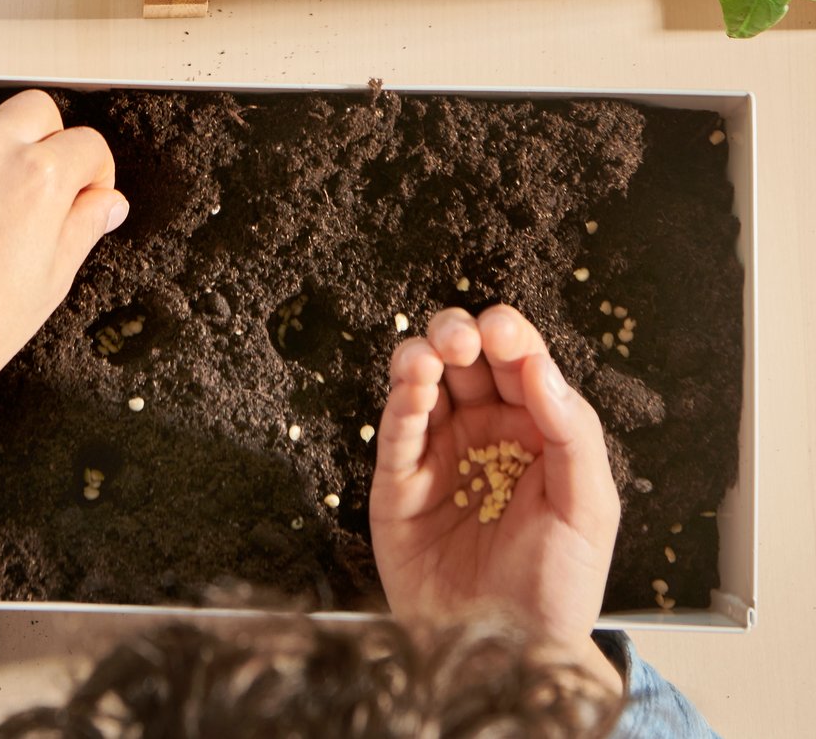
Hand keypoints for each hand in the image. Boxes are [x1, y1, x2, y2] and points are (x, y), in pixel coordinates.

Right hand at [368, 305, 621, 694]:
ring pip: (423, 380)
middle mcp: (484, 434)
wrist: (510, 657)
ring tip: (434, 355)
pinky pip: (396, 428)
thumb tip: (542, 367)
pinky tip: (413, 385)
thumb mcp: (589, 509)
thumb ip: (573, 433)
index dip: (509, 336)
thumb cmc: (557, 591)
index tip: (503, 328)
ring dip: (424, 354)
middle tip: (464, 338)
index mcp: (535, 432)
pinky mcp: (399, 481)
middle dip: (461, 335)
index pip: (519, 363)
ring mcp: (438, 453)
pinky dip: (401, 398)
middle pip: (465, 359)